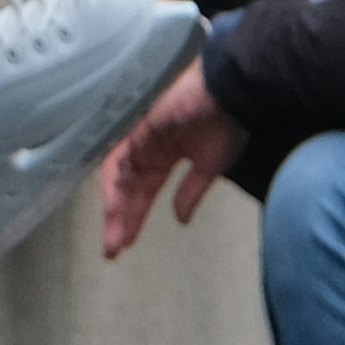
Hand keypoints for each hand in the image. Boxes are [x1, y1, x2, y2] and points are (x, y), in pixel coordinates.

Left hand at [95, 59, 235, 256]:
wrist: (231, 94)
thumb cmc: (225, 125)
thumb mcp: (208, 166)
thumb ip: (190, 192)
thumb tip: (180, 220)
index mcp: (162, 156)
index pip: (141, 191)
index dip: (133, 217)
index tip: (125, 246)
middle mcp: (145, 148)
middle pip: (125, 188)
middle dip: (119, 219)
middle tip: (112, 251)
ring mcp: (139, 136)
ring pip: (119, 176)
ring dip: (115, 207)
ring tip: (114, 236)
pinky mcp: (137, 126)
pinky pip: (119, 156)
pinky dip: (115, 182)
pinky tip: (114, 205)